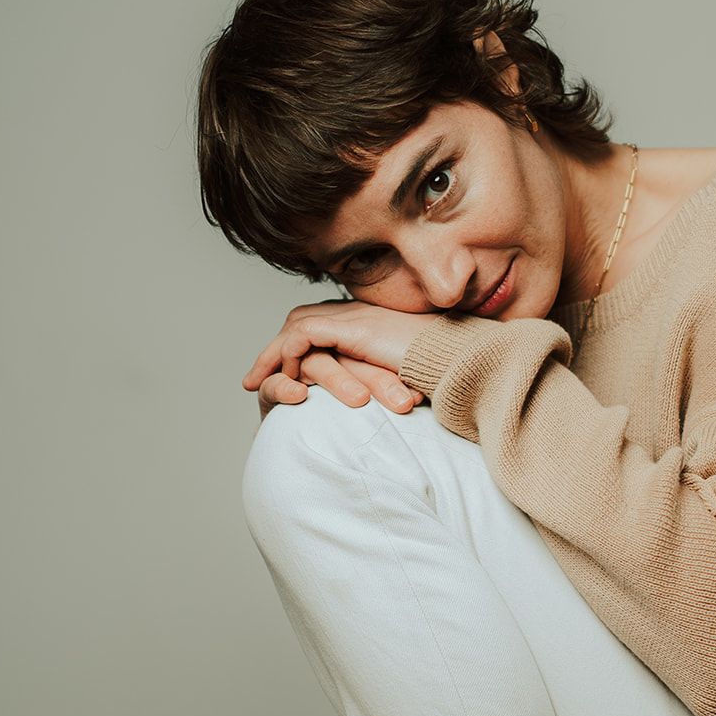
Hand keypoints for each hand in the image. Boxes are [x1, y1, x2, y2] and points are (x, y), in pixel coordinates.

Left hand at [243, 298, 439, 419]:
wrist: (462, 360)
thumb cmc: (445, 373)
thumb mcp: (409, 376)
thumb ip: (388, 379)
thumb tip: (388, 402)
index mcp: (371, 322)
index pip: (322, 327)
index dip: (296, 350)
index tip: (281, 377)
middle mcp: (360, 314)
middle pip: (300, 321)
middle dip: (274, 351)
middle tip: (254, 380)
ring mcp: (356, 317)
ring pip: (296, 327)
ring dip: (273, 355)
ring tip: (256, 383)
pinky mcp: (354, 327)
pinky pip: (304, 336)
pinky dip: (288, 355)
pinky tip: (283, 378)